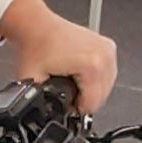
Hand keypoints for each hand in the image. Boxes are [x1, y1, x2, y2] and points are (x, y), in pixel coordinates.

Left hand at [0, 0, 117, 115]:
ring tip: (71, 81)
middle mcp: (104, 56)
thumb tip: (44, 117)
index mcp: (92, 65)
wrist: (36, 25)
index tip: (65, 102)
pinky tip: (79, 74)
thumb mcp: (32, 81)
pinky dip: (95, 79)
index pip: (92, 105)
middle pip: (101, 97)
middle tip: (66, 91)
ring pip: (106, 87)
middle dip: (83, 99)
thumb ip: (40, 103)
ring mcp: (108, 50)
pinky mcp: (108, 47)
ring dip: (90, 90)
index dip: (76, 110)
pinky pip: (107, 74)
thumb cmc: (35, 45)